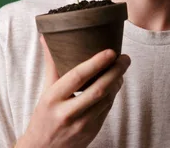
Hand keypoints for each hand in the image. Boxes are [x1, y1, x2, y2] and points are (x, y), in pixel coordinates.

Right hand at [15, 35, 130, 147]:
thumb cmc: (44, 116)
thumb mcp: (45, 91)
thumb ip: (52, 65)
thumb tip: (46, 37)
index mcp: (53, 99)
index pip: (78, 77)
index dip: (96, 63)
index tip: (110, 51)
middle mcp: (67, 113)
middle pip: (98, 89)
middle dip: (116, 71)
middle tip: (125, 58)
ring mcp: (81, 125)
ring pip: (106, 99)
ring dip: (117, 82)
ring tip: (122, 67)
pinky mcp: (92, 132)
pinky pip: (107, 109)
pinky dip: (113, 94)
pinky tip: (116, 83)